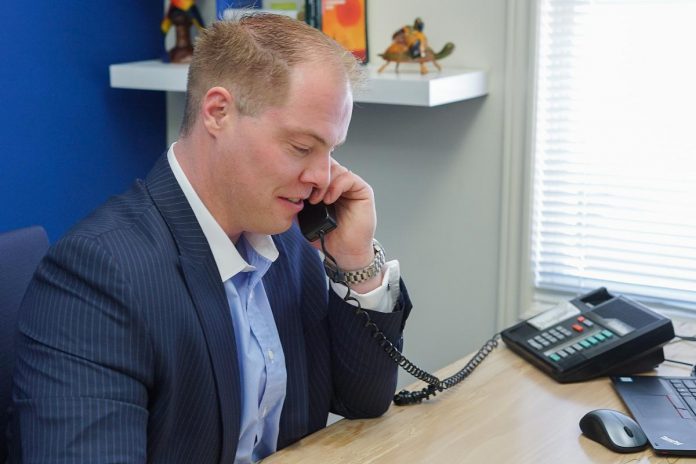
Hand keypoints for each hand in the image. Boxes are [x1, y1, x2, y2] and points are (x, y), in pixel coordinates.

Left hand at [307, 158, 380, 289]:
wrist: (344, 252)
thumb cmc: (328, 236)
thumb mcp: (305, 216)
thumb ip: (298, 201)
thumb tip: (283, 190)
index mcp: (326, 187)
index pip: (316, 168)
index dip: (306, 172)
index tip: (294, 182)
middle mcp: (339, 183)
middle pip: (326, 165)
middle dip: (314, 175)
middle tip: (304, 188)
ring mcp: (351, 186)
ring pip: (336, 169)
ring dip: (324, 183)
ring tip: (316, 200)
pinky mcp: (363, 190)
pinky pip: (349, 177)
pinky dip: (336, 186)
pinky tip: (328, 199)